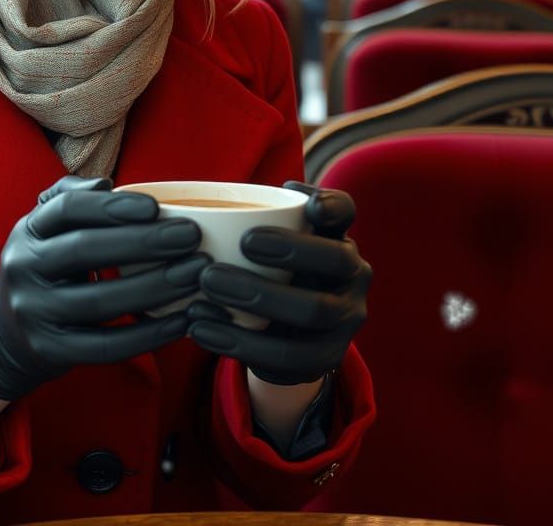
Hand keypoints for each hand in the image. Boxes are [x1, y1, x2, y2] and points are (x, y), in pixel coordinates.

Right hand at [0, 174, 209, 401]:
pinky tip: (182, 321)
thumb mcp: (46, 229)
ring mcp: (34, 313)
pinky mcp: (51, 351)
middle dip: (143, 242)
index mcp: (27, 231)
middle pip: (85, 250)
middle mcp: (23, 269)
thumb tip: (106, 185)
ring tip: (195, 275)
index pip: (66, 209)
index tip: (155, 207)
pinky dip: (148, 335)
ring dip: (154, 287)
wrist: (5, 335)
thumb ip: (73, 198)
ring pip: (100, 301)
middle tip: (191, 237)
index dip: (110, 207)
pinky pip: (107, 345)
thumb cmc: (45, 268)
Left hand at [186, 181, 370, 384]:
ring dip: (256, 297)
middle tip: (242, 243)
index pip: (346, 213)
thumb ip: (264, 218)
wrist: (283, 338)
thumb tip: (263, 193)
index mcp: (336, 238)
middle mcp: (352, 278)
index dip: (332, 205)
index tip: (310, 205)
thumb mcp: (274, 244)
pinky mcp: (323, 360)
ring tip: (207, 286)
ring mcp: (344, 321)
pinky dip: (238, 342)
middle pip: (334, 262)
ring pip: (312, 312)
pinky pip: (285, 356)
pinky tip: (201, 327)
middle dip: (289, 250)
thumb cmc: (272, 273)